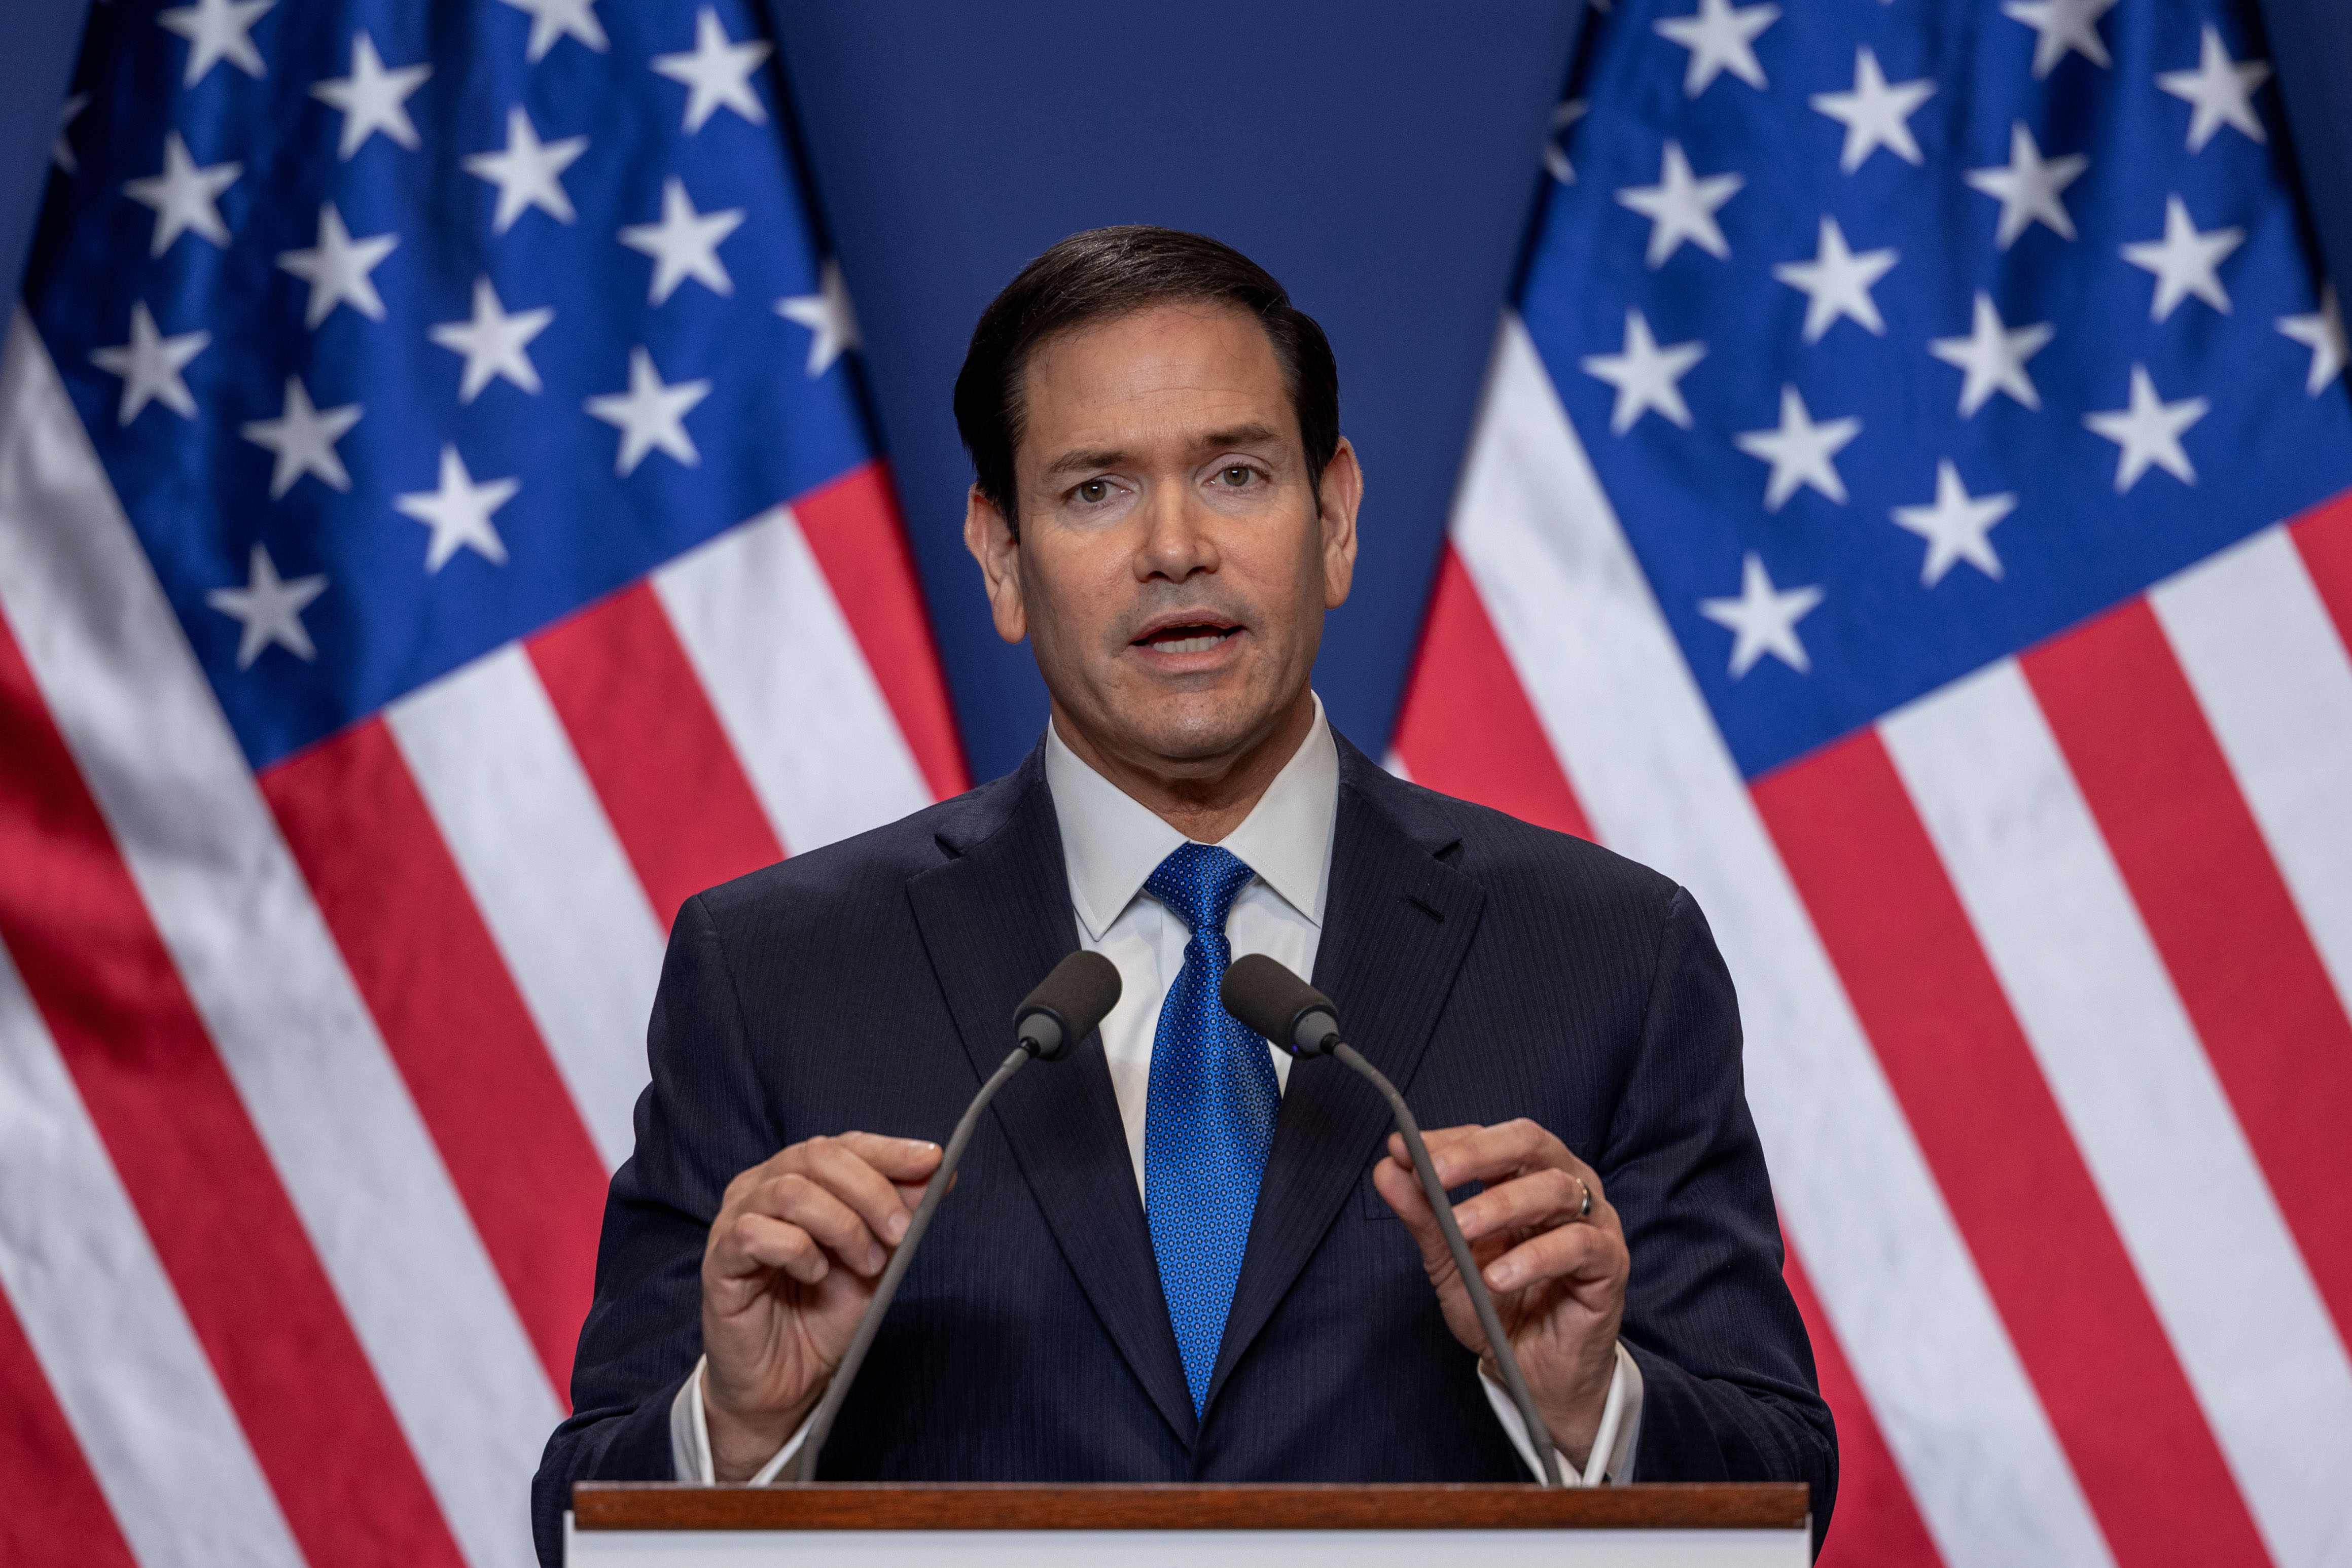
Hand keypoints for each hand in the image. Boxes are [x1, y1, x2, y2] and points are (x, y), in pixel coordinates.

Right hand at [699, 1132, 941, 1481]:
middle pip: (817, 1157)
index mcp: (798, 1178)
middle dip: (871, 1190)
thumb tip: (939, 1172)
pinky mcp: (719, 1259)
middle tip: (900, 1232)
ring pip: (790, 1191)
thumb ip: (900, 1214)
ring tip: (865, 1265)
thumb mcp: (877, 1259)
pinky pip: (755, 1233)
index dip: (888, 1150)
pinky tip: (815, 1275)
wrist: (787, 1379)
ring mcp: (734, 1220)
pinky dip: (798, 1251)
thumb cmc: (824, 1314)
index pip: (843, 1145)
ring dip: (842, 1225)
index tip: (933, 1159)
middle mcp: (761, 1188)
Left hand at [1372, 1119, 1628, 1467]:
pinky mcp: (1611, 1263)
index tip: (1403, 1149)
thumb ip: (1423, 1215)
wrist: (1532, 1372)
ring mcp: (1593, 1221)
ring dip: (1502, 1205)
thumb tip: (1387, 1168)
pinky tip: (1498, 1276)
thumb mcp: (1449, 1261)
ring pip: (1555, 1189)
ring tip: (1460, 1229)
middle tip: (1435, 1175)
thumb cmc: (1498, 1306)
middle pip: (1530, 1144)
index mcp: (1526, 1175)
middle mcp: (1565, 1186)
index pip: (1489, 1138)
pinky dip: (1535, 1257)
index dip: (1448, 1140)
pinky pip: (1579, 1245)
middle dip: (1478, 1154)